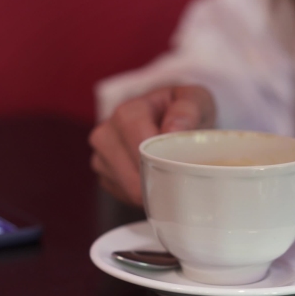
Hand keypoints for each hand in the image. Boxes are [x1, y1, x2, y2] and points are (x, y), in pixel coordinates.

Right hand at [89, 85, 215, 205]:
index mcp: (126, 112)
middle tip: (182, 180)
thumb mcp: (194, 100)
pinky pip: (124, 196)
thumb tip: (172, 130)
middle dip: (159, 180)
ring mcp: (101, 156)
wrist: (169, 118)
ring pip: (127, 188)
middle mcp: (106, 134)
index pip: (138, 142)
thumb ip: (187, 110)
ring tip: (172, 179)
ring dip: (152, 190)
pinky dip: (144, 195)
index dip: (161, 159)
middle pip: (129, 172)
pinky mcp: (104, 176)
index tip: (182, 166)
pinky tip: (158, 182)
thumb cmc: (182, 110)